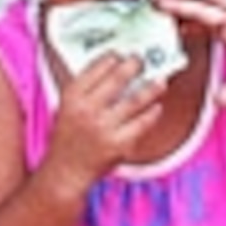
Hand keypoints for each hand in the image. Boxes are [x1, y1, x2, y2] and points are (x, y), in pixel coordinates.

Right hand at [44, 45, 172, 190]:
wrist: (65, 172)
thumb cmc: (67, 138)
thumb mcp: (64, 108)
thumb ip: (84, 90)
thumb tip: (114, 70)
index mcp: (72, 96)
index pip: (97, 67)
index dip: (113, 57)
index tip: (122, 54)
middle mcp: (88, 109)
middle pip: (118, 78)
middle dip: (134, 65)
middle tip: (143, 61)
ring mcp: (104, 127)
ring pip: (136, 100)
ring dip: (151, 87)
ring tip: (160, 81)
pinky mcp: (119, 144)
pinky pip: (143, 123)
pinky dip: (152, 113)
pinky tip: (157, 107)